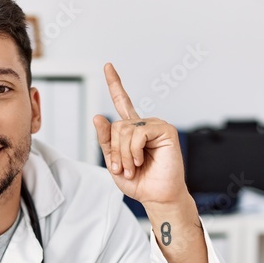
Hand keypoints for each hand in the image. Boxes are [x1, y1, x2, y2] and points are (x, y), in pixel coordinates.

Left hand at [93, 63, 187, 206]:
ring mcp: (155, 126)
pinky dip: (135, 150)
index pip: (122, 102)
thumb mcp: (114, 162)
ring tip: (133, 167)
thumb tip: (97, 116)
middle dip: (115, 150)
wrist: (157, 196)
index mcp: (132, 130)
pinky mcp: (166, 130)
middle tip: (122, 168)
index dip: (115, 84)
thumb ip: (106, 141)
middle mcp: (143, 124)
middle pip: (116, 126)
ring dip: (124, 154)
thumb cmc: (139, 181)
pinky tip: (142, 160)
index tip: (108, 66)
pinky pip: (138, 133)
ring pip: (125, 129)